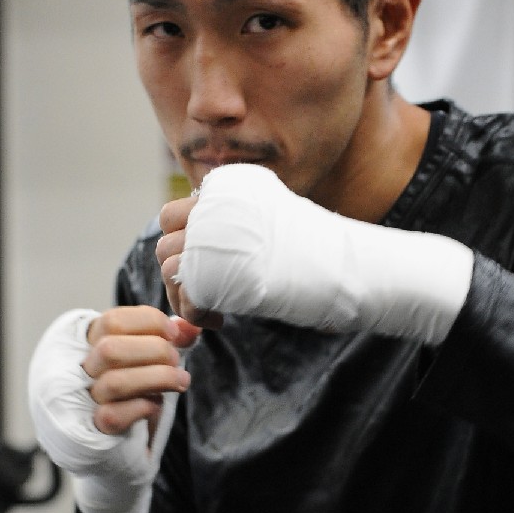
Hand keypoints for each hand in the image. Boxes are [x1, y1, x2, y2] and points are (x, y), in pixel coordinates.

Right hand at [28, 306, 201, 512]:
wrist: (125, 453)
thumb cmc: (138, 398)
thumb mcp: (156, 363)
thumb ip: (171, 340)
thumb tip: (191, 325)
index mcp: (89, 346)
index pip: (112, 320)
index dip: (149, 322)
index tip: (174, 334)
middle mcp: (77, 372)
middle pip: (110, 348)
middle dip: (155, 350)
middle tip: (176, 360)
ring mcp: (81, 403)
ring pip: (114, 382)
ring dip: (158, 378)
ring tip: (181, 381)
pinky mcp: (93, 433)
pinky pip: (114, 416)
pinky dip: (143, 407)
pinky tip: (155, 406)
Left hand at [168, 163, 473, 344]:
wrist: (347, 267)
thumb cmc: (320, 254)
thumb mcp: (276, 228)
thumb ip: (239, 229)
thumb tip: (200, 248)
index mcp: (229, 190)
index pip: (175, 213)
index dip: (186, 246)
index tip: (210, 273)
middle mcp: (215, 205)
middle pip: (165, 238)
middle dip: (179, 273)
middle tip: (208, 299)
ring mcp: (211, 233)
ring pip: (166, 264)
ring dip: (184, 296)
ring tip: (216, 314)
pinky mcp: (214, 266)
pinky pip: (182, 291)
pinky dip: (193, 313)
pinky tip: (219, 321)